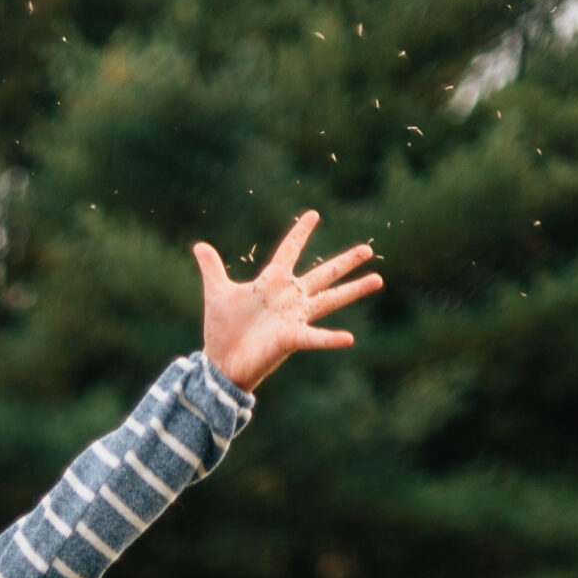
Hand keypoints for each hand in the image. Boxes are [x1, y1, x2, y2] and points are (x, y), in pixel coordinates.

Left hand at [194, 211, 380, 392]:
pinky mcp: (291, 338)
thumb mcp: (216, 293)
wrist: (219, 363)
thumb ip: (212, 268)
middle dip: (345, 262)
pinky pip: (315, 337)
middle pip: (323, 274)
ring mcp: (293, 317)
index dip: (300, 233)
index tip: (314, 214)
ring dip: (354, 291)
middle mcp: (289, 298)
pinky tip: (349, 339)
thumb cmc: (221, 330)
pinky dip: (330, 339)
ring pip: (330, 300)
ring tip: (378, 279)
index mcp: (272, 282)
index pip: (289, 250)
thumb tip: (199, 246)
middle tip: (369, 249)